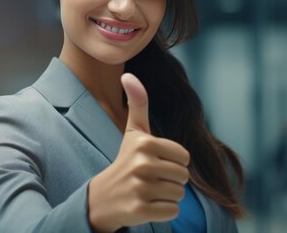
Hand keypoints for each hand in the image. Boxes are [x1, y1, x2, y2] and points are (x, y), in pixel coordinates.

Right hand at [87, 73, 189, 232]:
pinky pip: (172, 211)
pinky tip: (147, 205)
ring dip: (167, 196)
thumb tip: (128, 74)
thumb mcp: (132, 132)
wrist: (102, 199)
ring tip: (149, 191)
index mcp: (145, 143)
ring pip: (179, 194)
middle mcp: (142, 164)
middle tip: (151, 179)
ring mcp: (140, 188)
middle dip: (172, 180)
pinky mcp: (140, 210)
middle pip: (184, 176)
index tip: (155, 163)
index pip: (184, 157)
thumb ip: (138, 104)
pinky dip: (163, 211)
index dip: (174, 162)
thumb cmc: (124, 161)